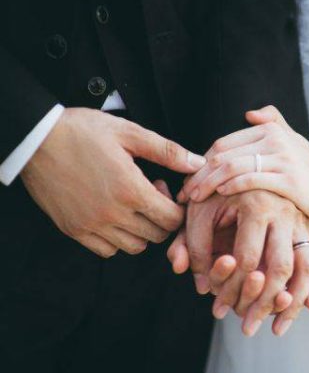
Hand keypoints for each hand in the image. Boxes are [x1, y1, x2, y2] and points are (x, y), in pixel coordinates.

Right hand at [20, 108, 204, 256]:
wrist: (36, 139)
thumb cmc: (83, 131)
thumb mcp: (130, 133)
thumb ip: (168, 151)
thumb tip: (198, 163)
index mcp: (131, 190)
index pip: (172, 219)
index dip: (176, 207)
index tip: (163, 188)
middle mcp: (112, 214)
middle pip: (157, 235)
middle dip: (161, 217)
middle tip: (148, 194)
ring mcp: (91, 225)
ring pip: (134, 246)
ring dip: (141, 230)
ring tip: (131, 204)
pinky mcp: (74, 230)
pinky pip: (107, 250)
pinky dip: (117, 240)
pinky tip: (114, 216)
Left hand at [169, 190, 308, 335]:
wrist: (249, 163)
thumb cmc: (217, 190)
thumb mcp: (199, 211)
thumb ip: (193, 244)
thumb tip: (201, 284)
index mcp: (257, 203)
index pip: (247, 258)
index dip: (230, 288)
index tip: (218, 308)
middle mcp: (285, 212)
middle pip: (280, 268)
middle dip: (263, 303)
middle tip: (248, 328)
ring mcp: (301, 220)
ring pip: (308, 267)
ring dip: (293, 302)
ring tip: (276, 328)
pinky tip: (303, 309)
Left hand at [178, 106, 308, 223]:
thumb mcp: (295, 142)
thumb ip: (274, 124)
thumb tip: (250, 114)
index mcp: (271, 129)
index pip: (224, 143)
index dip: (201, 161)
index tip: (190, 179)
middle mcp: (275, 138)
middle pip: (222, 153)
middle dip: (198, 174)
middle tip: (184, 192)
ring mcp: (282, 158)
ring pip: (231, 166)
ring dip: (207, 183)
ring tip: (194, 198)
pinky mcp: (289, 180)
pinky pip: (250, 179)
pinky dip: (230, 185)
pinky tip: (219, 195)